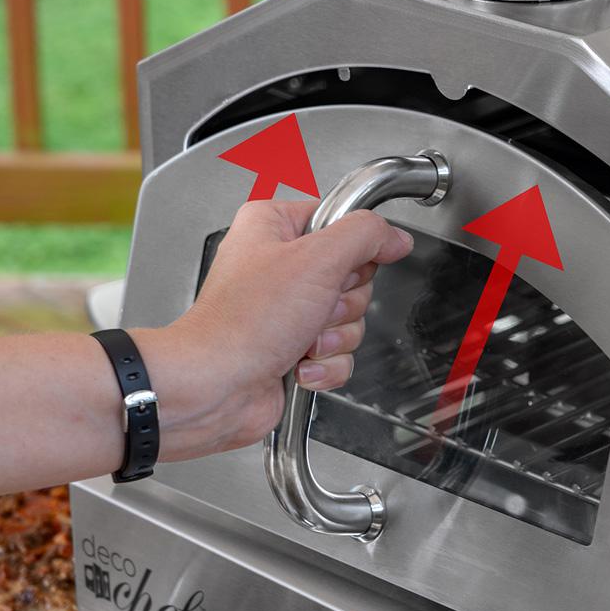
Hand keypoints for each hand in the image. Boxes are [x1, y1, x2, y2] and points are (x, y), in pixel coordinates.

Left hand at [133, 199, 413, 461]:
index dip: (353, 250)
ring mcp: (285, 309)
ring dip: (334, 337)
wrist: (215, 388)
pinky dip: (325, 364)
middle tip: (315, 309)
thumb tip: (394, 236)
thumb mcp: (317, 260)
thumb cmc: (243, 323)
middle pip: (353, 275)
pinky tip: (299, 365)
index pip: (342, 222)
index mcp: (273, 226)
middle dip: (343, 303)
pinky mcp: (293, 347)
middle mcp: (278, 264)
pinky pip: (338, 352)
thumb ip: (365, 236)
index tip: (342, 268)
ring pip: (349, 317)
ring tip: (301, 341)